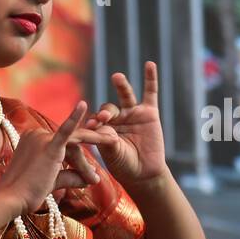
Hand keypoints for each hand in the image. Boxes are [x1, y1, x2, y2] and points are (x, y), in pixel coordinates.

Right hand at [0, 101, 119, 215]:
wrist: (12, 199)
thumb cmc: (26, 192)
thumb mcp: (52, 181)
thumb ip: (71, 176)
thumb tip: (90, 180)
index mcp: (35, 138)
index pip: (65, 147)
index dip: (78, 163)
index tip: (87, 177)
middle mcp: (38, 134)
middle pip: (71, 147)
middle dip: (83, 164)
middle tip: (93, 180)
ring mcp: (42, 138)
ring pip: (74, 149)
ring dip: (84, 165)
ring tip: (93, 179)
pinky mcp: (49, 146)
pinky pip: (65, 131)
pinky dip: (74, 118)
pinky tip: (83, 105)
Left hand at [82, 61, 167, 183]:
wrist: (145, 173)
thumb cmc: (124, 165)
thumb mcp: (110, 151)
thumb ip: (102, 138)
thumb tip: (88, 128)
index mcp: (102, 128)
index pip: (94, 119)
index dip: (92, 122)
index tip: (90, 127)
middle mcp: (116, 118)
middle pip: (108, 107)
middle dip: (105, 112)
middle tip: (103, 118)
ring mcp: (133, 113)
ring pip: (125, 95)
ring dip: (121, 85)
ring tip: (117, 77)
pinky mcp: (150, 112)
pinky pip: (150, 92)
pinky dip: (150, 78)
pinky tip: (150, 65)